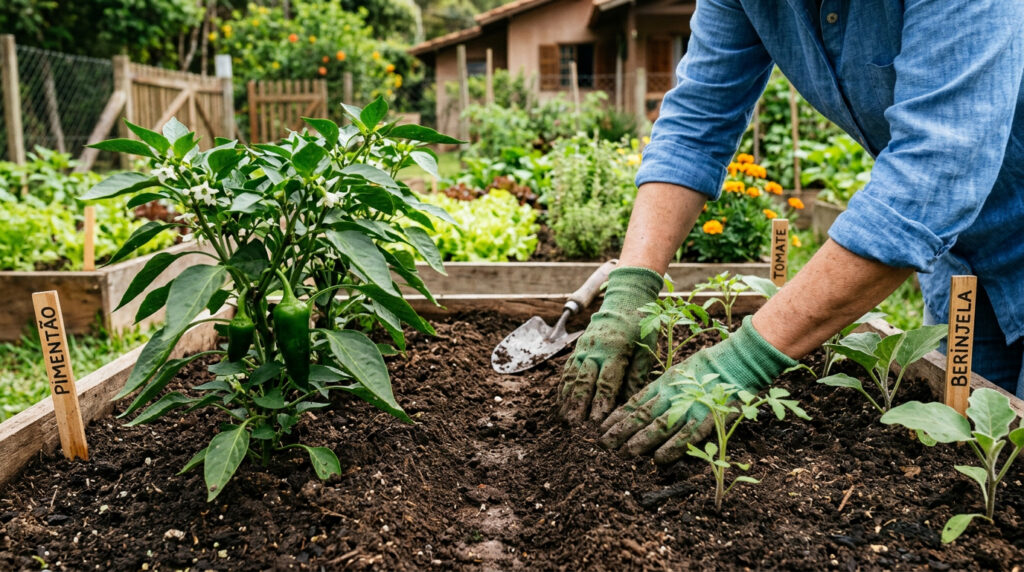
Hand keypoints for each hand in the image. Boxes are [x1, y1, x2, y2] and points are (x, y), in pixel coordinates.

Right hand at [558, 267, 663, 423]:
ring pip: (572, 377)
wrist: (623, 299)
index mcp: (615, 351)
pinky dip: (563, 387)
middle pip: (584, 381)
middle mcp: (595, 350)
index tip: (596, 422)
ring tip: (564, 420)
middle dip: (578, 405)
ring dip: (567, 399)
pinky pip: (567, 370)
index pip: (606, 382)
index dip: (600, 403)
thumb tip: (630, 402)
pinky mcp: (577, 348)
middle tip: (575, 427)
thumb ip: (637, 375)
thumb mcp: (646, 348)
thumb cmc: (639, 326)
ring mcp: (583, 349)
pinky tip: (561, 402)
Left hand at [598, 316, 795, 463]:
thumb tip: (642, 409)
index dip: (617, 417)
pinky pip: (686, 435)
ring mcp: (687, 406)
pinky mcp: (706, 416)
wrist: (737, 361)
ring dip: (638, 441)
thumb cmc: (709, 368)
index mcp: (663, 383)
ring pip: (657, 426)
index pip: (634, 402)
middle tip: (602, 446)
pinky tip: (657, 459)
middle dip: (620, 432)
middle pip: (640, 416)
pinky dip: (671, 448)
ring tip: (621, 453)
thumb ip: (662, 390)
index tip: (601, 428)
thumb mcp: (679, 373)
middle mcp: (671, 394)